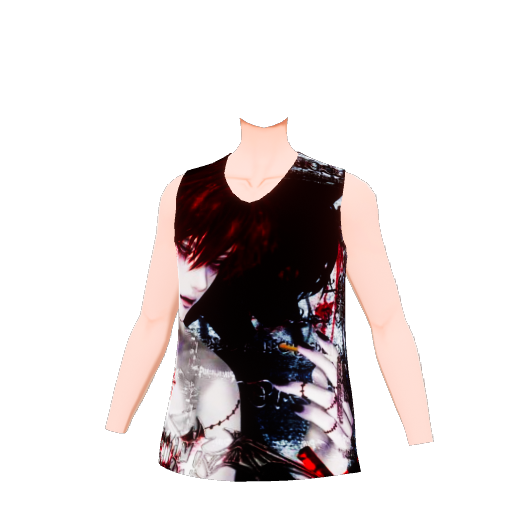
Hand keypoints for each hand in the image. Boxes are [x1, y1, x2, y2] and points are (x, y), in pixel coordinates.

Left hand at [273, 337, 352, 451]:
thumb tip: (315, 369)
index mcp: (340, 395)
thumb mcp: (317, 409)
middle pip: (335, 375)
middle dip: (318, 358)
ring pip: (328, 397)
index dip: (329, 350)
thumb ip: (318, 389)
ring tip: (281, 384)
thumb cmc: (323, 437)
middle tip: (299, 348)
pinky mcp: (340, 440)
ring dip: (304, 387)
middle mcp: (344, 406)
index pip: (338, 366)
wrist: (333, 468)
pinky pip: (327, 423)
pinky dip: (312, 413)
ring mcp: (344, 422)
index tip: (317, 334)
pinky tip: (296, 409)